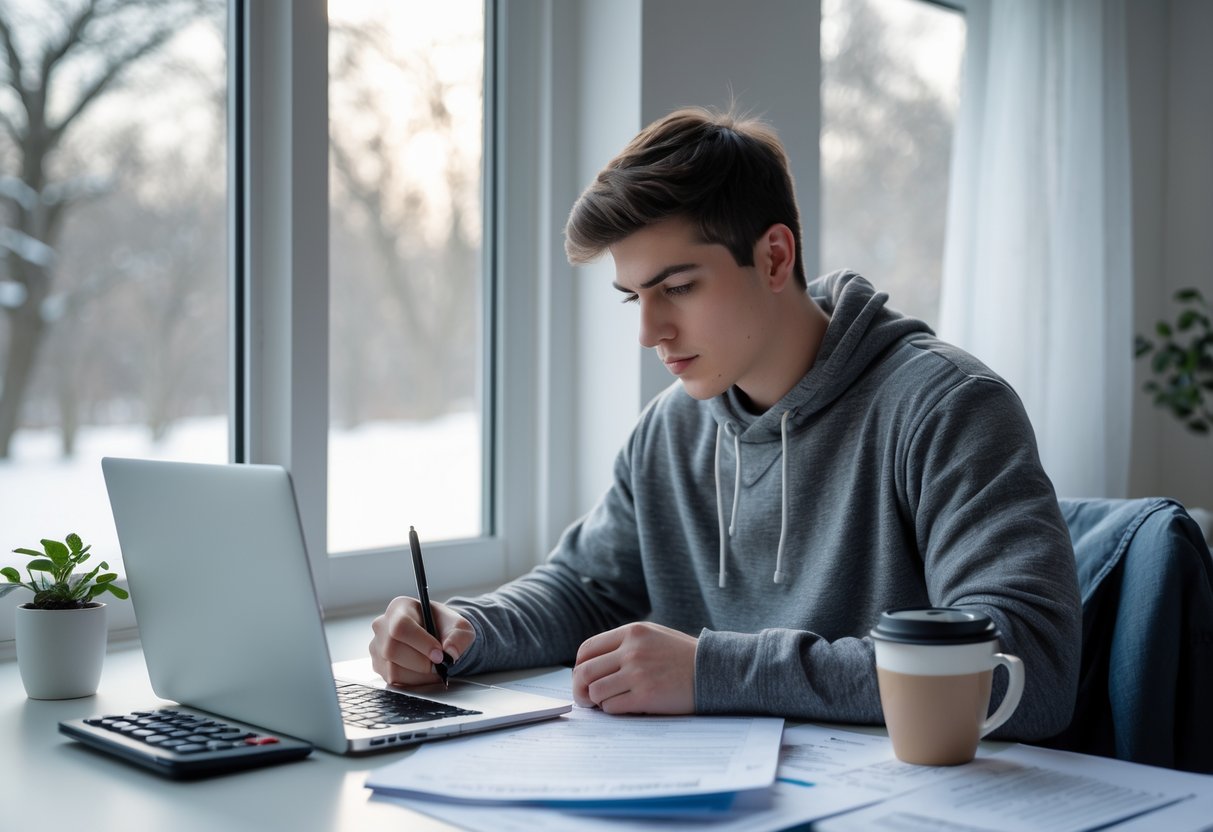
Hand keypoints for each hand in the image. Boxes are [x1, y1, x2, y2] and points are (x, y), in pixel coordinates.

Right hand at [369, 596, 475, 686]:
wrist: (437, 637)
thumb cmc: (444, 627)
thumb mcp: (459, 627)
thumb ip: (459, 637)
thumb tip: (450, 653)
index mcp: (399, 608)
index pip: (401, 626)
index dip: (421, 643)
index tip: (439, 654)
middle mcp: (382, 625)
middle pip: (392, 649)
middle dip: (420, 663)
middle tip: (439, 666)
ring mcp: (377, 646)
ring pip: (392, 668)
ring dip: (419, 675)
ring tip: (434, 669)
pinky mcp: (379, 665)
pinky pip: (393, 680)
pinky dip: (413, 681)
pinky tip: (424, 673)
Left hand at [572, 622, 696, 713]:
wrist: (713, 670)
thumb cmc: (682, 656)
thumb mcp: (653, 636)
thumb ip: (624, 644)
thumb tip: (592, 665)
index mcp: (632, 632)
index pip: (587, 649)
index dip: (579, 666)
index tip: (583, 678)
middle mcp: (632, 650)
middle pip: (585, 672)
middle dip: (579, 689)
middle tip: (585, 698)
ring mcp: (638, 673)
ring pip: (596, 692)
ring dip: (597, 702)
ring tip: (607, 703)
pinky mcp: (646, 696)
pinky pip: (612, 707)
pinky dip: (613, 710)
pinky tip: (625, 707)